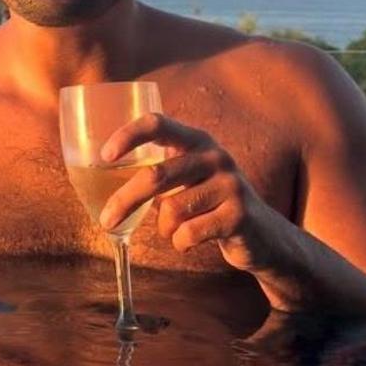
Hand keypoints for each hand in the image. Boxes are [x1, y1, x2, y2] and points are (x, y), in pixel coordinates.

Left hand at [99, 113, 286, 272]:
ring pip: (171, 210)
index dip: (128, 135)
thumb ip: (157, 169)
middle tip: (105, 221)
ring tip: (175, 230)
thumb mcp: (189, 176)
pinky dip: (180, 243)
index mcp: (196, 140)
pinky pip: (188, 233)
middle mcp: (215, 156)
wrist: (264, 236)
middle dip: (124, 201)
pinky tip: (190, 241)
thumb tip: (102, 176)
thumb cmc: (210, 204)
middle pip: (156, 175)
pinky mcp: (238, 216)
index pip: (158, 123)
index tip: (104, 155)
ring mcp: (230, 185)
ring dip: (164, 228)